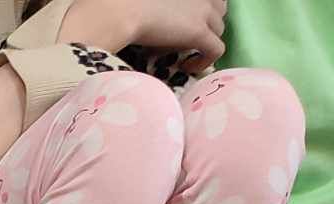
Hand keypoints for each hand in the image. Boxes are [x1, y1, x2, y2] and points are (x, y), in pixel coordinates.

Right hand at [64, 0, 226, 65]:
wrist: (115, 13)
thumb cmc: (114, 4)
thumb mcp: (136, 2)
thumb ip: (147, 6)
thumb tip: (147, 18)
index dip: (199, 9)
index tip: (183, 24)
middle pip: (218, 9)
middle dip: (207, 23)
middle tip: (186, 40)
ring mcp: (202, 11)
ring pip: (219, 29)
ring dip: (204, 41)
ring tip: (184, 54)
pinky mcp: (199, 32)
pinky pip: (216, 50)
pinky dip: (204, 61)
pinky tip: (186, 67)